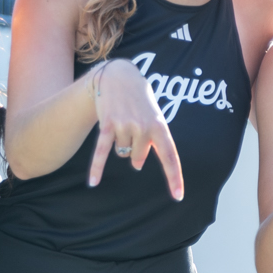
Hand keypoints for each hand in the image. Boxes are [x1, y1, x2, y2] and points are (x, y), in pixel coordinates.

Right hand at [86, 60, 184, 199]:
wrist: (119, 75)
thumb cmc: (140, 100)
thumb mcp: (153, 117)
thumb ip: (150, 141)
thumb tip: (137, 164)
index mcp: (160, 127)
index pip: (170, 157)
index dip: (175, 178)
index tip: (178, 196)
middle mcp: (144, 128)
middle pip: (138, 157)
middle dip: (135, 151)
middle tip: (133, 128)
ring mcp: (125, 126)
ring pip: (122, 152)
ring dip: (121, 143)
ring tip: (122, 121)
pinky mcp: (107, 125)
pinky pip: (102, 152)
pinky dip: (97, 168)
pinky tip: (93, 183)